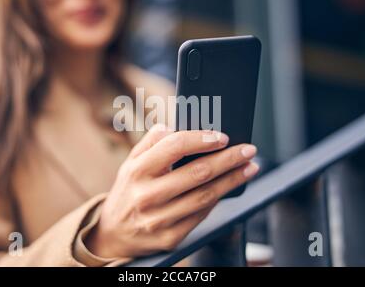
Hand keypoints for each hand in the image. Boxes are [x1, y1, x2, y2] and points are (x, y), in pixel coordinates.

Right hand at [86, 125, 258, 258]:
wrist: (114, 233)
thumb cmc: (129, 191)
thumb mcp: (131, 163)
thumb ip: (151, 142)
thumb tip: (173, 126)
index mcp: (137, 170)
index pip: (174, 147)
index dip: (202, 139)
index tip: (223, 137)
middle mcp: (147, 195)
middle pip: (197, 173)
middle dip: (228, 159)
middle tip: (249, 150)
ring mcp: (159, 219)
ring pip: (205, 196)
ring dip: (232, 180)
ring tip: (249, 168)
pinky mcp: (170, 238)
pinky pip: (201, 215)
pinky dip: (219, 199)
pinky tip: (229, 188)